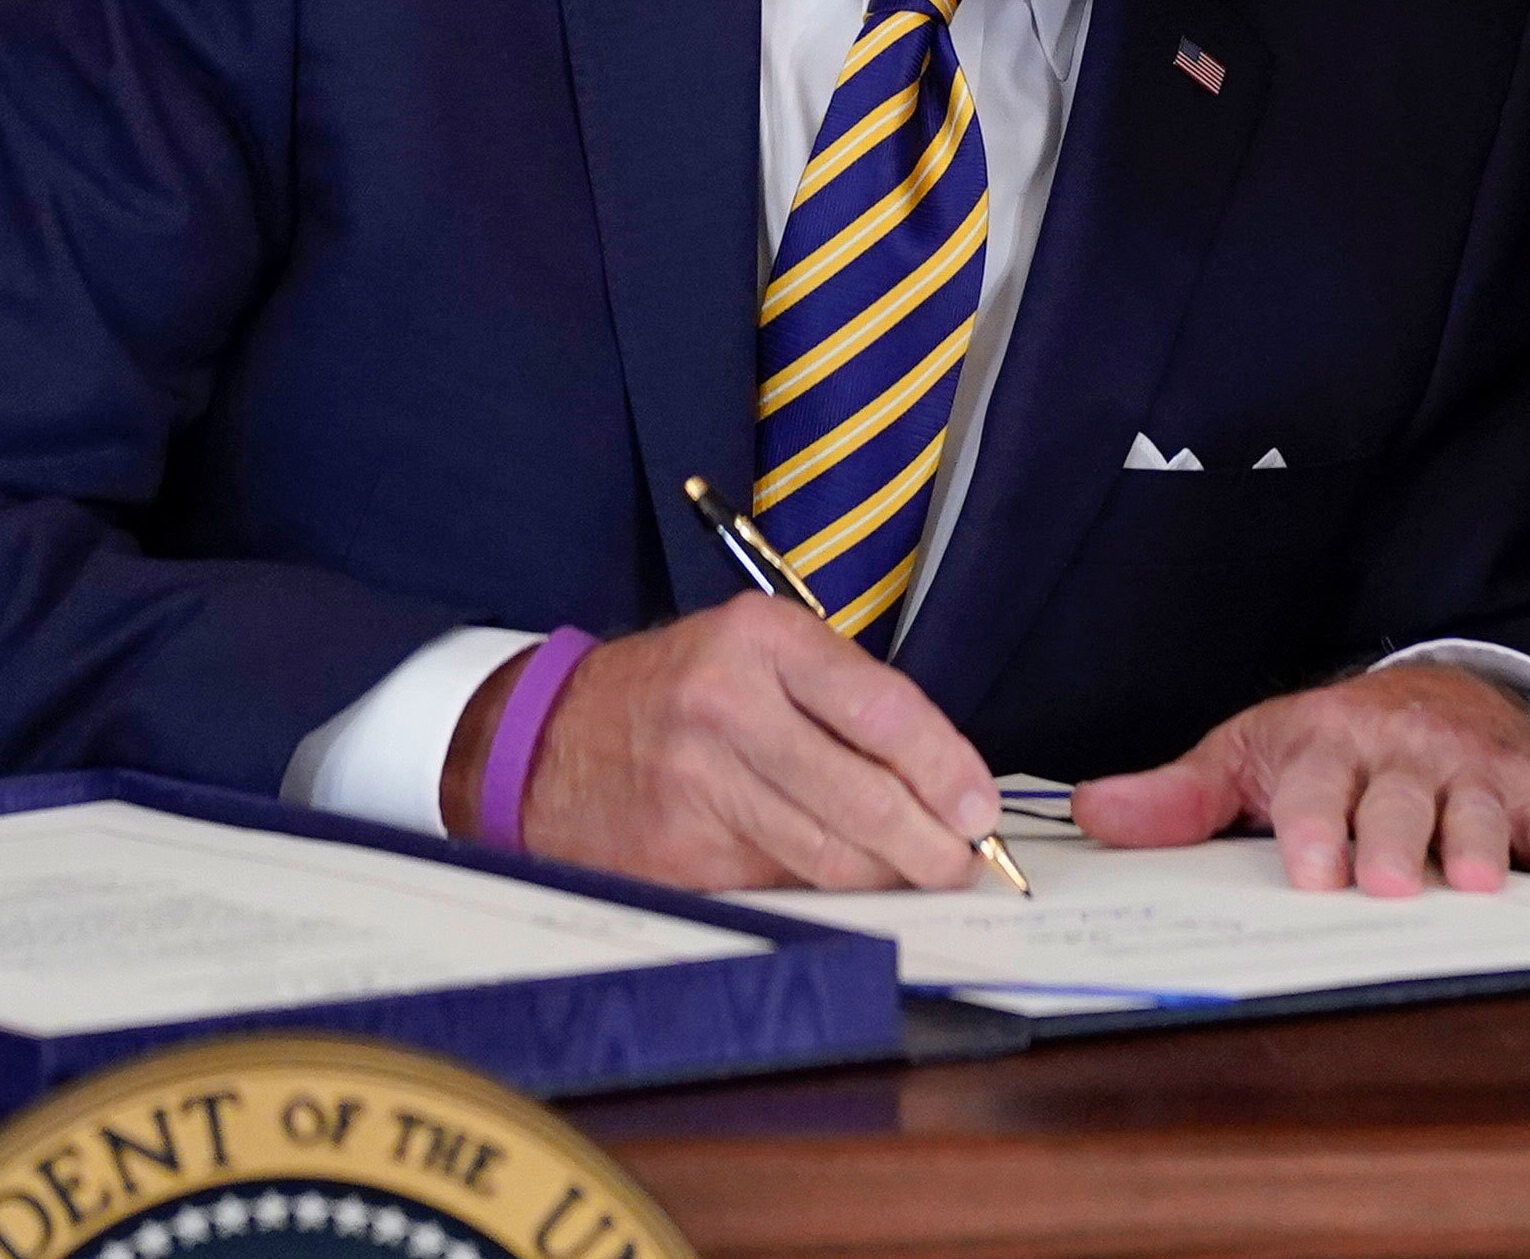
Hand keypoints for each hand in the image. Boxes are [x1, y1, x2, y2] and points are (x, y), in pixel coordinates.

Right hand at [464, 597, 1001, 890]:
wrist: (549, 740)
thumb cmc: (678, 690)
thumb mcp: (754, 653)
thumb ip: (841, 698)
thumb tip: (939, 778)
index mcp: (761, 638)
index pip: (882, 707)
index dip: (943, 766)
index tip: (980, 807)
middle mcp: (728, 705)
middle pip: (861, 793)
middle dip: (930, 842)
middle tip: (965, 864)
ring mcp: (698, 783)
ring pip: (826, 851)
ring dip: (888, 875)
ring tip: (923, 877)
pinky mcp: (679, 852)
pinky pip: (778, 881)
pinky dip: (823, 890)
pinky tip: (850, 887)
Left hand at [1074, 664, 1529, 896]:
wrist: (1441, 687)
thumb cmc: (1334, 741)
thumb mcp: (1252, 752)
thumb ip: (1181, 795)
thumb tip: (1093, 814)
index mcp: (1327, 744)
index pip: (1316, 787)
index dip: (1315, 828)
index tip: (1311, 871)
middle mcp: (1400, 752)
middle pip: (1399, 800)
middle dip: (1396, 840)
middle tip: (1390, 884)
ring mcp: (1467, 769)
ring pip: (1476, 808)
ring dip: (1481, 844)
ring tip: (1481, 885)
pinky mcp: (1526, 786)